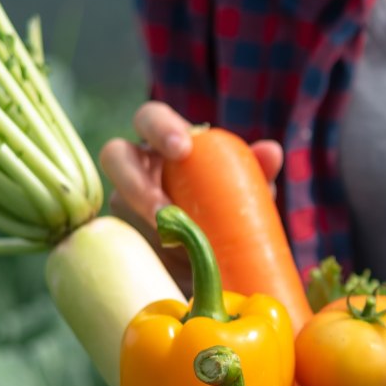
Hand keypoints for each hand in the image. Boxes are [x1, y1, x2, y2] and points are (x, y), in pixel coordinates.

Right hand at [97, 101, 281, 283]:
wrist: (220, 263)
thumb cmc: (230, 213)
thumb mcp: (246, 196)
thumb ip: (257, 172)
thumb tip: (271, 151)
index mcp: (166, 146)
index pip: (151, 119)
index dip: (160, 128)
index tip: (183, 149)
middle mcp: (138, 169)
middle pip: (115, 157)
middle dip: (135, 179)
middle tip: (165, 209)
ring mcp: (124, 204)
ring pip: (119, 205)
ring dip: (146, 225)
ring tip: (177, 246)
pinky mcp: (123, 239)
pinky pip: (123, 242)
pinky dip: (150, 252)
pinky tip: (174, 266)